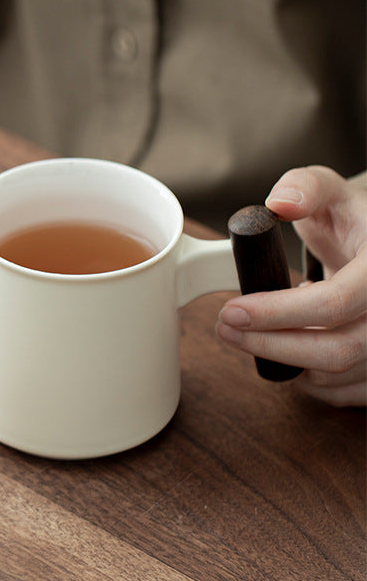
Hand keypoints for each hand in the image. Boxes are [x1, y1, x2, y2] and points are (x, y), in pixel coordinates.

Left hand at [217, 166, 366, 406]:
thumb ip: (305, 187)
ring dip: (284, 362)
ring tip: (254, 333)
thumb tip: (281, 202)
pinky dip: (307, 380)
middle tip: (226, 330)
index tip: (232, 311)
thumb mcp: (331, 191)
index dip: (278, 314)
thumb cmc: (354, 221)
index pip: (336, 303)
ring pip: (336, 376)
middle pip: (337, 351)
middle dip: (270, 346)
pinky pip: (345, 393)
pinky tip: (286, 351)